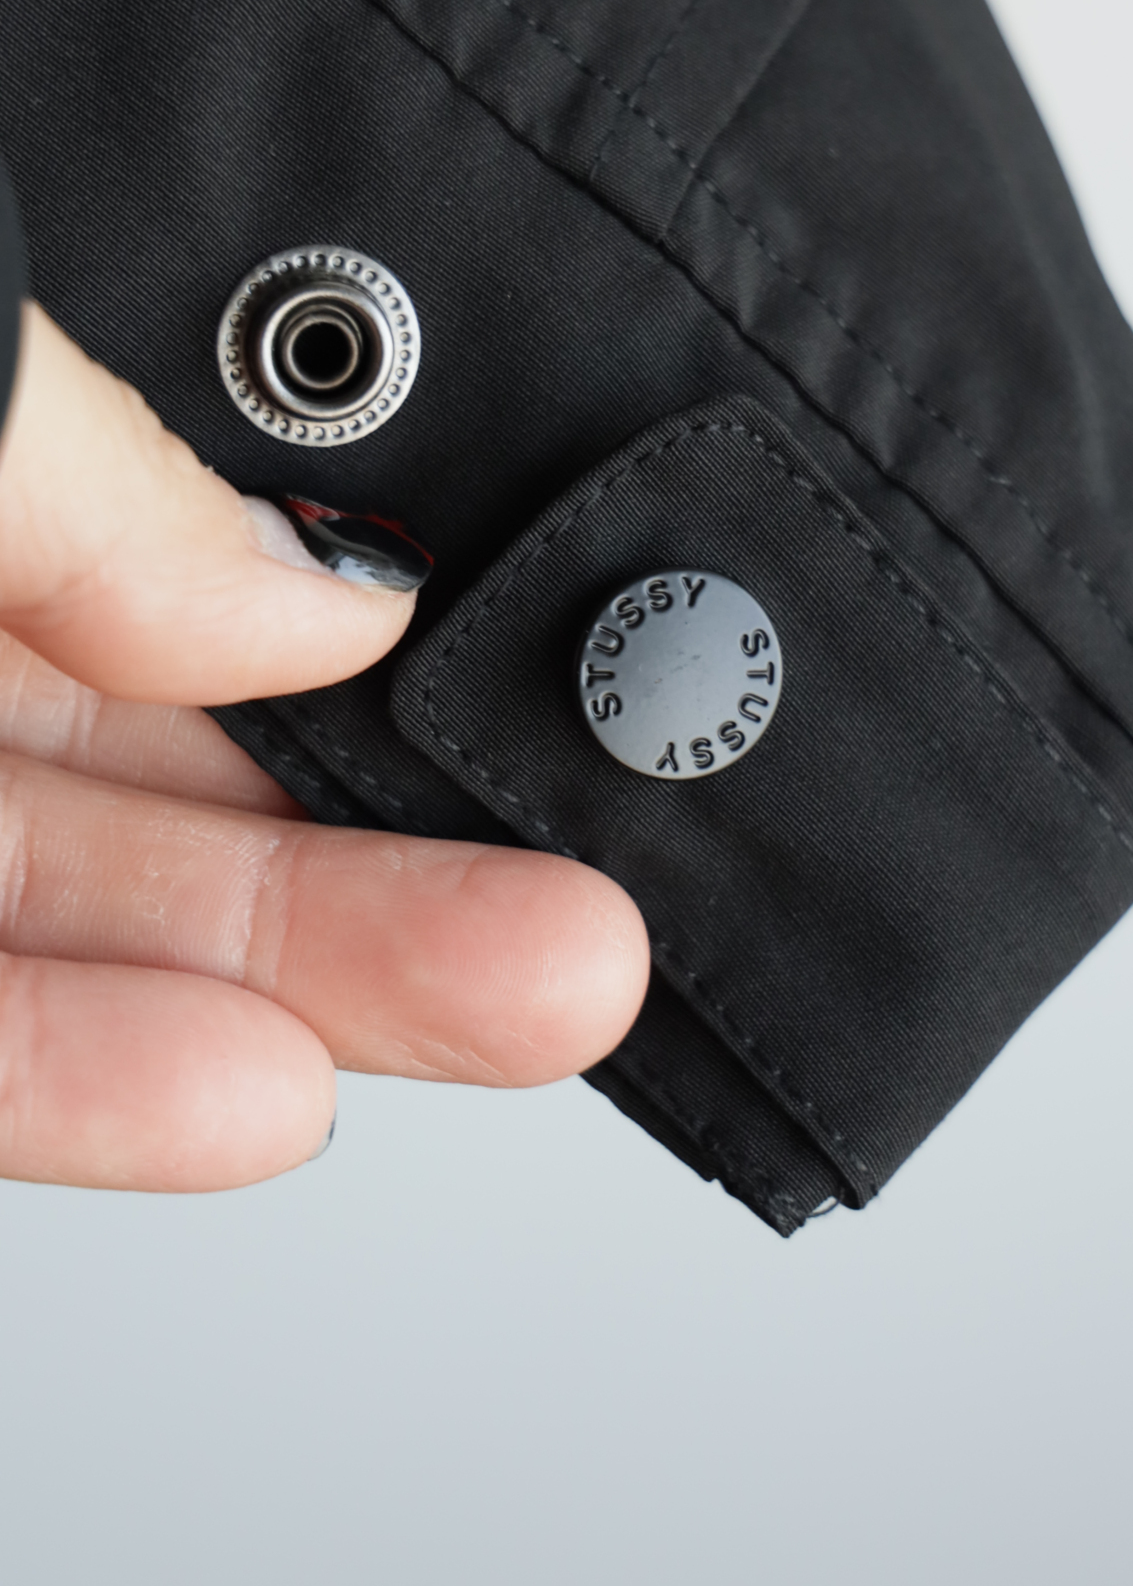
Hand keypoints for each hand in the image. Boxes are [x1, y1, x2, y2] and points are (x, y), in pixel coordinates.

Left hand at [0, 304, 647, 1191]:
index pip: (176, 575)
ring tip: (536, 997)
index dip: (343, 650)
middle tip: (589, 910)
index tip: (513, 694)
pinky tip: (263, 1101)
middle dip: (390, 854)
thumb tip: (341, 600)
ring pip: (90, 927)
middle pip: (175, 776)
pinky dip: (97, 1091)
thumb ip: (114, 484)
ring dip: (308, 983)